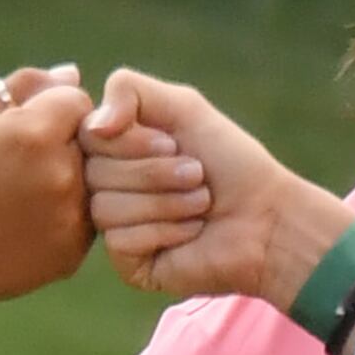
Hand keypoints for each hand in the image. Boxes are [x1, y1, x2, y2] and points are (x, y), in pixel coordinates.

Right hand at [0, 65, 94, 354]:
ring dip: (70, 180)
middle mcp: (61, 173)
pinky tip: (26, 224)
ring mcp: (71, 215)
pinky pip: (86, 218)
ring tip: (23, 196)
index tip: (25, 131)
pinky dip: (65, 216)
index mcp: (35, 132)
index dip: (53, 111)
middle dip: (65, 145)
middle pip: (90, 141)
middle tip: (20, 169)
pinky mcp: (74, 250)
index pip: (78, 101)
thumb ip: (25, 88)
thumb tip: (72, 75)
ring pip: (94, 180)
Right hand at [82, 71, 354, 310]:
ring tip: (201, 204)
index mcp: (116, 149)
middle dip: (155, 172)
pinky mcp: (129, 263)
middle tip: (197, 174)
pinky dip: (166, 232)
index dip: (131, 140)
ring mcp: (116, 227)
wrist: (266, 218)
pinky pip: (121, 241)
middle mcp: (108, 187)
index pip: (88, 136)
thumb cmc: (229, 161)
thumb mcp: (182, 106)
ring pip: (106, 209)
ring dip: (166, 202)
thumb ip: (129, 90)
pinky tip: (192, 233)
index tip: (172, 143)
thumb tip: (92, 125)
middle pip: (95, 173)